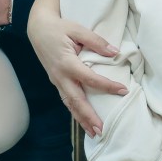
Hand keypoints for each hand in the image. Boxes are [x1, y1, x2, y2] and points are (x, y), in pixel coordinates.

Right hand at [28, 2, 124, 136]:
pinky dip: (75, 112)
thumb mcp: (77, 29)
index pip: (90, 79)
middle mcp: (60, 76)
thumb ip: (96, 41)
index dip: (107, 86)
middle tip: (102, 130)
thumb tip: (115, 52)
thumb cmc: (59, 28)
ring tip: (94, 133)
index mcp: (67, 63)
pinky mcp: (56, 82)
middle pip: (76, 101)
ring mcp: (56, 81)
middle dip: (89, 117)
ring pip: (69, 104)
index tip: (123, 90)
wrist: (38, 28)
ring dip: (81, 119)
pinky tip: (83, 121)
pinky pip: (66, 100)